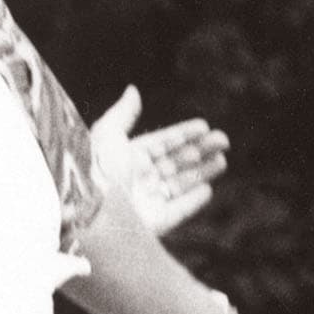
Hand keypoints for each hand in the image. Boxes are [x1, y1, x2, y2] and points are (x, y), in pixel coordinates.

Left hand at [93, 86, 226, 240]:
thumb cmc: (96, 171)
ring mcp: (144, 202)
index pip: (158, 144)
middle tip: (223, 140)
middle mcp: (135, 181)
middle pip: (173, 163)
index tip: (203, 126)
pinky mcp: (153, 223)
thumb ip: (123, 114)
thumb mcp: (107, 136)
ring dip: (201, 172)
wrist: (90, 214)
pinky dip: (192, 201)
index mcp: (123, 159)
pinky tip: (207, 189)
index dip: (181, 134)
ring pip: (178, 185)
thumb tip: (133, 90)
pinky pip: (177, 211)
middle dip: (198, 150)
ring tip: (221, 160)